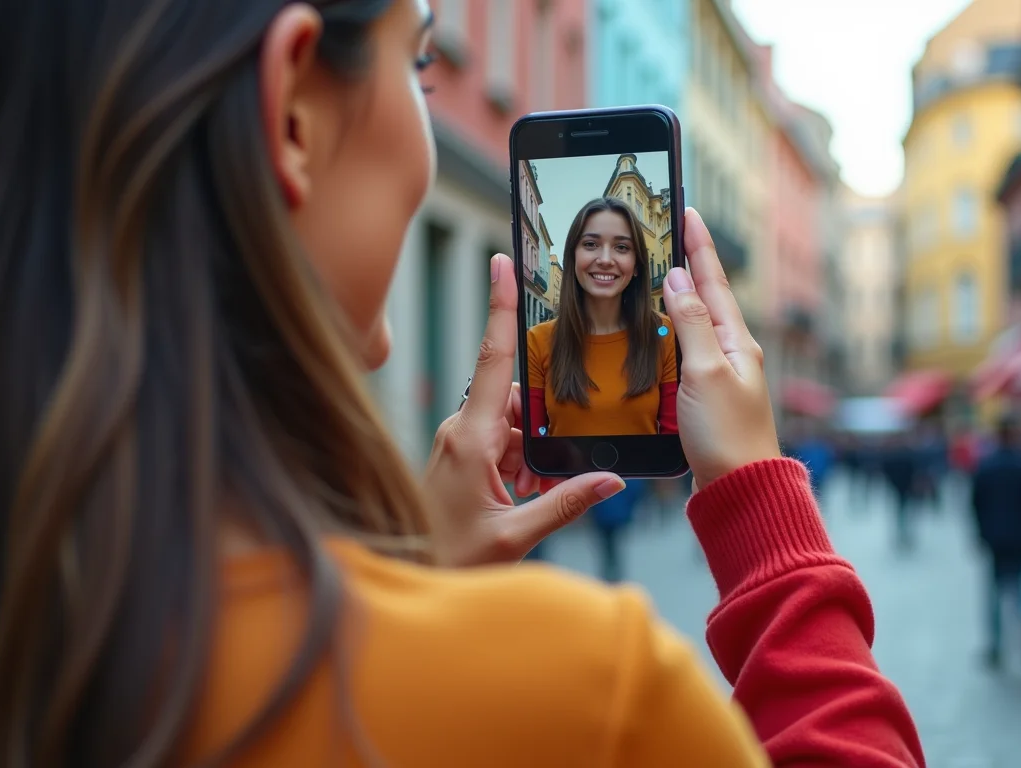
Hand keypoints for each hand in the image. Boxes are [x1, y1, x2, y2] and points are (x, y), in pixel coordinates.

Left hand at [424, 254, 626, 566]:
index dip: (500, 307)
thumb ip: (564, 504)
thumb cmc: (450, 558)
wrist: (410, 576)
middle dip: (544, 427)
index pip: (493, 358)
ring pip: (511, 423)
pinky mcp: (458, 456)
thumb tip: (610, 479)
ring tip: (528, 497)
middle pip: (517, 398)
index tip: (503, 263)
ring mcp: (456, 442)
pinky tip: (522, 496)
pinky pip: (500, 441)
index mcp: (470, 439)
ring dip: (532, 453)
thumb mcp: (514, 536)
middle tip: (542, 477)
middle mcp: (459, 430)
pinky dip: (520, 463)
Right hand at [662, 209, 781, 490]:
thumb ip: (691, 324)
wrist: (740, 489)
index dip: (698, 245)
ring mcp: (720, 374)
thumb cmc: (728, 436)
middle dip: (686, 263)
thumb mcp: (706, 372)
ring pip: (693, 324)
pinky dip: (670, 335)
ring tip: (658, 271)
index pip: (712, 280)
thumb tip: (676, 281)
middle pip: (704, 297)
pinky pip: (685, 353)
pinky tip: (658, 334)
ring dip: (675, 297)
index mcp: (736, 340)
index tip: (688, 211)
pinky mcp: (706, 396)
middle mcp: (731, 352)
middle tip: (670, 231)